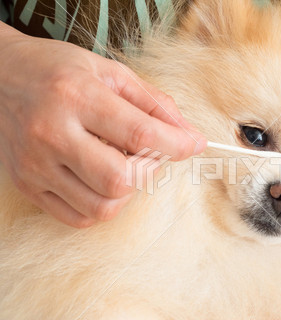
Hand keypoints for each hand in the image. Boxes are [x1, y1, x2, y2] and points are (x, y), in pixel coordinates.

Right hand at [0, 23, 205, 227]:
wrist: (0, 76)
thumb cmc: (61, 72)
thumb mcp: (111, 73)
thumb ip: (156, 104)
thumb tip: (192, 137)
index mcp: (76, 97)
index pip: (140, 134)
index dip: (177, 145)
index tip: (193, 146)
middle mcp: (52, 134)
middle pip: (121, 180)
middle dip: (149, 171)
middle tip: (147, 153)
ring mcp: (36, 165)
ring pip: (102, 206)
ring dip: (127, 190)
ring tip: (122, 164)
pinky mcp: (28, 186)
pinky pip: (80, 218)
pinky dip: (103, 205)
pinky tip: (101, 179)